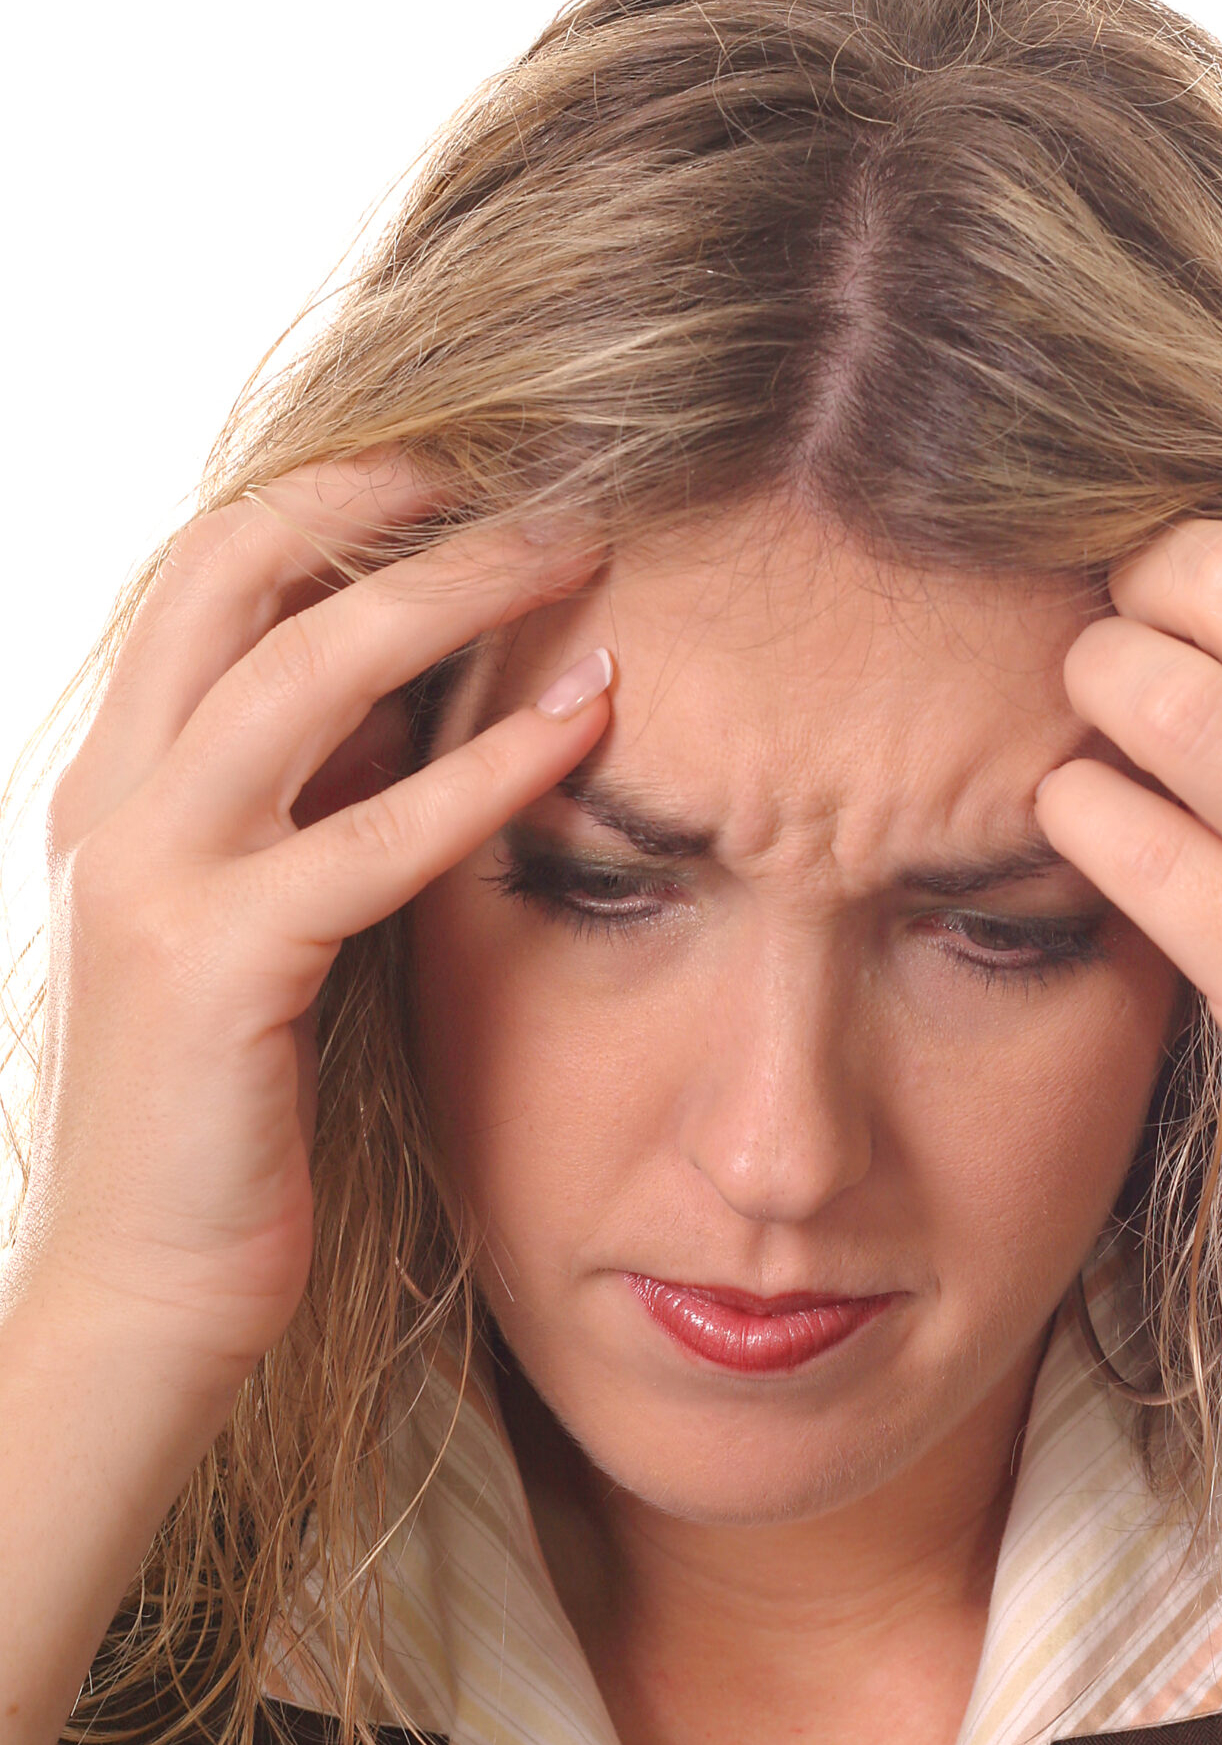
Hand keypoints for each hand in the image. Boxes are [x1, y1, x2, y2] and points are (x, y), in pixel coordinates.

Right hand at [8, 460, 611, 1444]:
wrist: (151, 1289)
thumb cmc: (237, 1110)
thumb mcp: (271, 919)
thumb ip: (318, 802)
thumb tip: (420, 696)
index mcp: (119, 781)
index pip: (210, 575)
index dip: (332, 495)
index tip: (464, 455)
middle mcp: (113, 802)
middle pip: (237, 571)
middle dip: (388, 498)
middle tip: (535, 461)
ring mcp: (150, 878)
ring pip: (304, 674)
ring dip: (451, 593)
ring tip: (578, 548)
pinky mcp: (217, 967)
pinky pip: (370, 835)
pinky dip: (487, 768)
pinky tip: (586, 723)